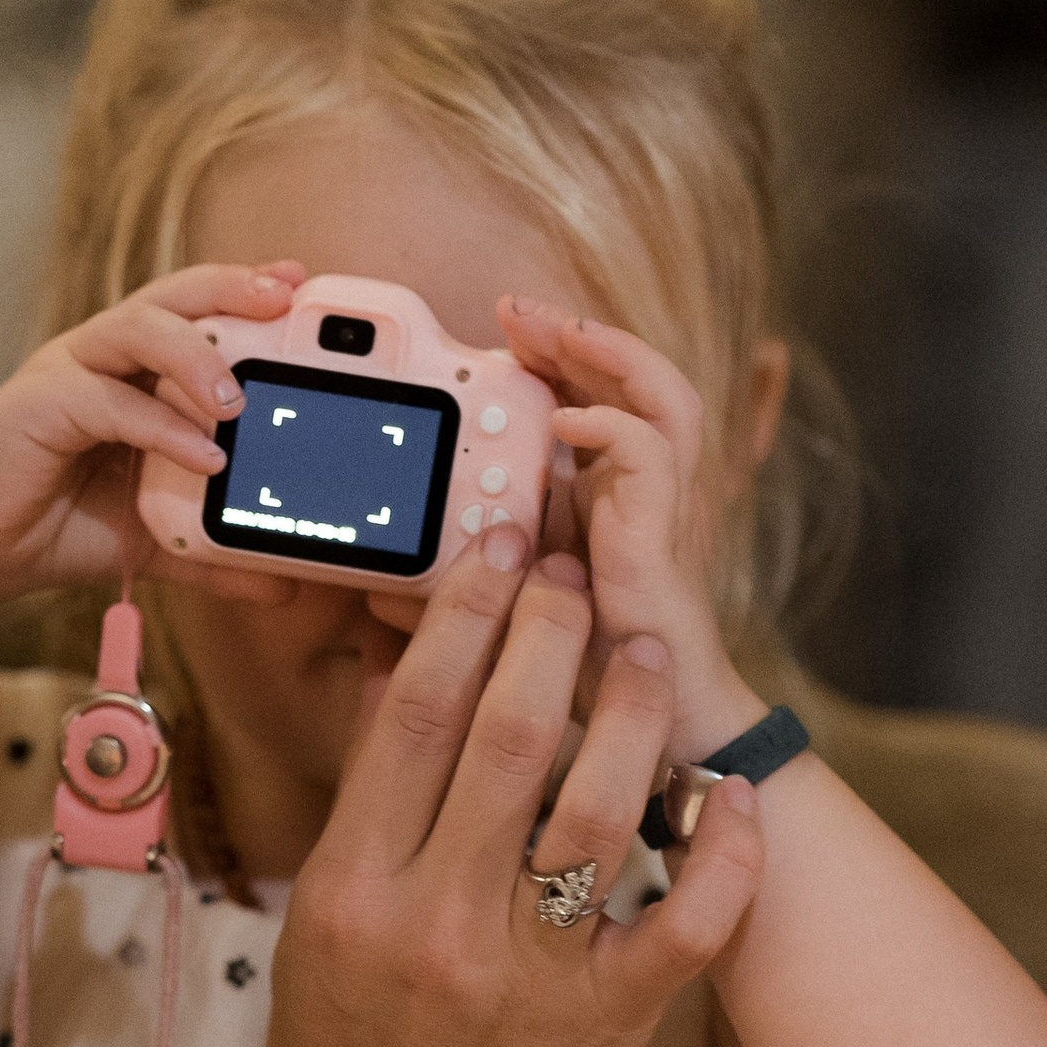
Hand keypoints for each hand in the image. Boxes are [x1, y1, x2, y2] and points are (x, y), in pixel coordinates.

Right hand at [0, 263, 302, 615]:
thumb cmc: (59, 527)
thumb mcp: (157, 541)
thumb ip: (216, 553)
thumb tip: (287, 584)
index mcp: (133, 368)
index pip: (197, 310)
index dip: (244, 291)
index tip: (298, 286)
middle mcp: (101, 355)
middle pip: (174, 295)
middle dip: (232, 290)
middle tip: (285, 300)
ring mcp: (67, 372)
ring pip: (139, 328)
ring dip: (196, 356)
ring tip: (239, 401)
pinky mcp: (40, 405)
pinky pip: (112, 402)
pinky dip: (162, 427)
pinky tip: (204, 456)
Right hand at [262, 534, 764, 1046]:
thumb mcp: (317, 924)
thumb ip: (365, 807)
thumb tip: (410, 673)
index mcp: (352, 888)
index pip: (414, 717)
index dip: (463, 613)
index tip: (499, 545)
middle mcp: (437, 923)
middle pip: (506, 738)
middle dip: (549, 632)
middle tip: (576, 572)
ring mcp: (527, 976)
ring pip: (600, 812)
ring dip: (632, 716)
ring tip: (646, 654)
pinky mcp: (606, 1025)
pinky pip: (686, 922)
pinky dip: (722, 851)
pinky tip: (730, 794)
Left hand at [498, 297, 762, 762]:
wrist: (649, 737)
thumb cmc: (584, 679)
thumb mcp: (502, 612)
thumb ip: (455, 588)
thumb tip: (380, 583)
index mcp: (611, 498)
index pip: (598, 396)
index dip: (557, 356)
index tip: (500, 330)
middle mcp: (645, 493)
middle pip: (635, 379)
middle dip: (575, 334)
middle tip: (515, 310)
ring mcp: (662, 513)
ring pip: (666, 397)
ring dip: (608, 355)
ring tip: (551, 335)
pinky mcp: (660, 542)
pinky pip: (652, 455)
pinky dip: (609, 425)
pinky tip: (564, 422)